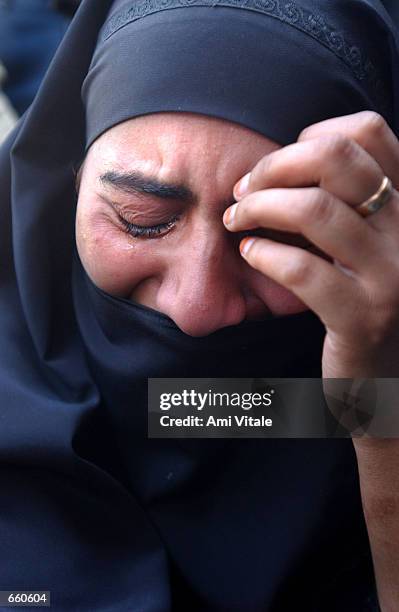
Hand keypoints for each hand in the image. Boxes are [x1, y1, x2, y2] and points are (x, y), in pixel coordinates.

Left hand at [223, 111, 398, 377]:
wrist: (386, 376)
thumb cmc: (363, 297)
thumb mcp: (368, 241)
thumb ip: (348, 200)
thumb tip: (285, 162)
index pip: (369, 131)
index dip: (313, 137)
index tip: (281, 168)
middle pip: (337, 157)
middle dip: (274, 166)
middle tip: (243, 190)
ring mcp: (391, 275)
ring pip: (314, 208)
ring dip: (257, 208)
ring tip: (236, 221)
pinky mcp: (364, 317)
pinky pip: (301, 269)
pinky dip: (263, 254)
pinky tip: (250, 254)